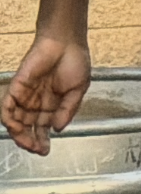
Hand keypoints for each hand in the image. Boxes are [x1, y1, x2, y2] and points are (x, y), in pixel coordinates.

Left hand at [3, 35, 91, 155]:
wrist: (66, 42)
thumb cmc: (75, 62)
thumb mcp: (78, 91)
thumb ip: (68, 110)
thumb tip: (58, 129)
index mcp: (53, 105)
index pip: (43, 128)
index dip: (42, 141)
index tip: (44, 151)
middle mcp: (37, 102)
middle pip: (27, 127)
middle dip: (29, 141)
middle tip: (35, 149)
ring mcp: (26, 95)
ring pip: (15, 119)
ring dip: (18, 133)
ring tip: (26, 142)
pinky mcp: (17, 86)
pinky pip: (7, 105)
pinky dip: (8, 117)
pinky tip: (15, 127)